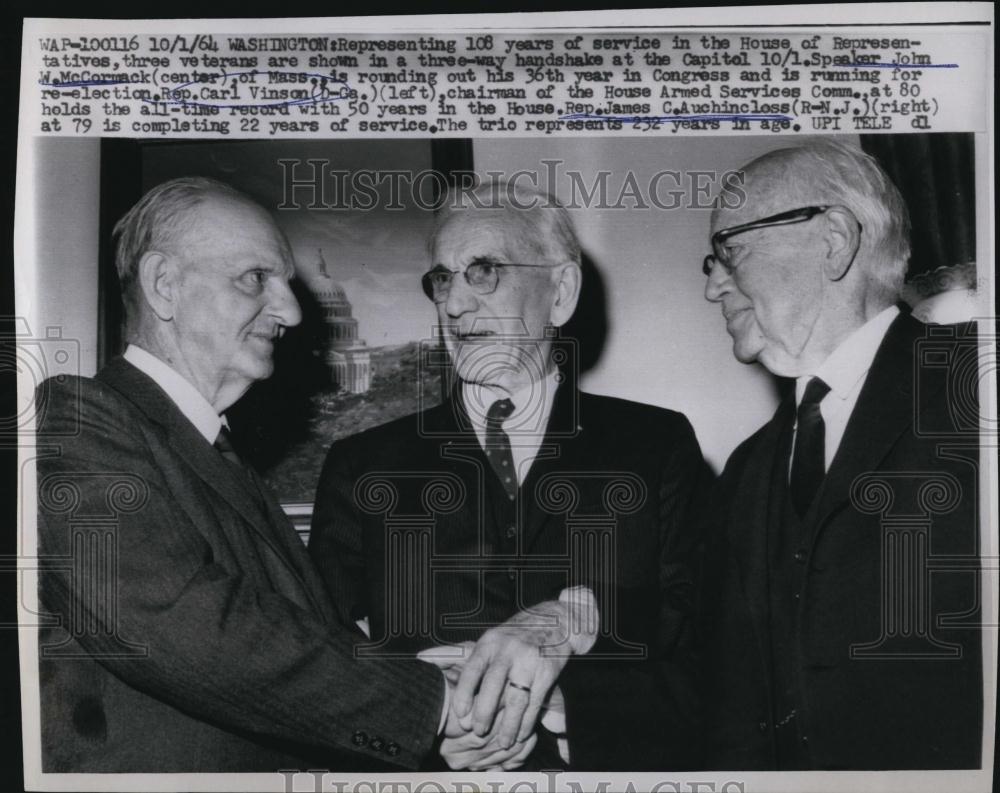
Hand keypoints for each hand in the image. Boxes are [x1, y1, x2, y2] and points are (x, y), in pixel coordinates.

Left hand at [422, 647, 536, 770]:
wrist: (552, 620)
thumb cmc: (510, 636)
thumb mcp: (485, 639)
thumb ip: (453, 651)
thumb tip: (420, 658)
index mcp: (489, 643)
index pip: (473, 667)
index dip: (465, 692)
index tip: (459, 714)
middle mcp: (508, 650)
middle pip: (494, 684)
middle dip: (484, 712)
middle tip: (477, 733)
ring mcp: (528, 661)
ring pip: (516, 698)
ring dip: (508, 724)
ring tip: (501, 743)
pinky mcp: (547, 672)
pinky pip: (534, 702)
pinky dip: (527, 722)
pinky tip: (521, 735)